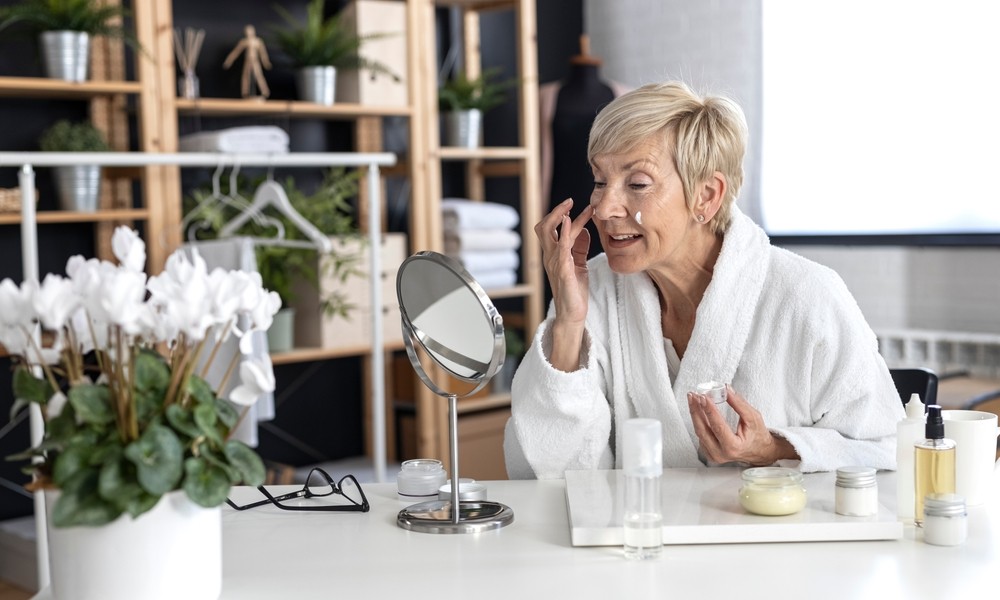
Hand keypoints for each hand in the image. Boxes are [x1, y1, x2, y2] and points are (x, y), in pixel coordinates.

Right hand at [534, 198, 593, 370]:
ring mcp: (555, 263)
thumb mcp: (578, 264)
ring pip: (551, 234)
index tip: (579, 205)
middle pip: (544, 227)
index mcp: (553, 255)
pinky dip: (564, 233)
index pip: (553, 229)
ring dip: (563, 218)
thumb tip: (583, 230)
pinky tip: (569, 222)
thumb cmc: (575, 291)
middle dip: (555, 211)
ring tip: (575, 208)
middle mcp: (550, 257)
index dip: (562, 215)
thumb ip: (579, 248)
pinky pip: (561, 248)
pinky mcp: (563, 271)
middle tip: (570, 201)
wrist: (573, 313)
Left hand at [686, 385, 798, 465]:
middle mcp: (721, 453)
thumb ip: (739, 403)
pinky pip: (700, 435)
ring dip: (695, 413)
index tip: (704, 397)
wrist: (760, 451)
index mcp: (734, 447)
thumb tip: (726, 389)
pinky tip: (698, 409)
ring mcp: (713, 455)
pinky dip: (698, 421)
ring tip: (693, 399)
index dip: (709, 410)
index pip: (718, 426)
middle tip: (694, 395)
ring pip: (699, 432)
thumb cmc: (758, 435)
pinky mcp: (709, 452)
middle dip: (696, 410)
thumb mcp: (753, 417)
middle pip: (702, 430)